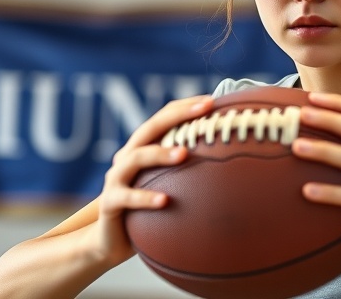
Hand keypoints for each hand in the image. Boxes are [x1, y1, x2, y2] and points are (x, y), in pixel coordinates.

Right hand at [94, 95, 212, 265]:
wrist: (110, 239)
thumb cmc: (146, 210)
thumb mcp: (167, 185)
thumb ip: (188, 171)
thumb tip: (230, 162)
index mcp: (142, 148)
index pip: (163, 117)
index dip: (186, 106)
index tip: (212, 100)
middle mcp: (127, 158)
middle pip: (150, 128)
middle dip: (178, 116)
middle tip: (204, 109)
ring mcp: (116, 179)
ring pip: (136, 158)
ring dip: (161, 153)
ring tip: (184, 153)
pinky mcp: (110, 203)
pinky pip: (127, 198)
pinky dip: (146, 198)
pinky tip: (165, 201)